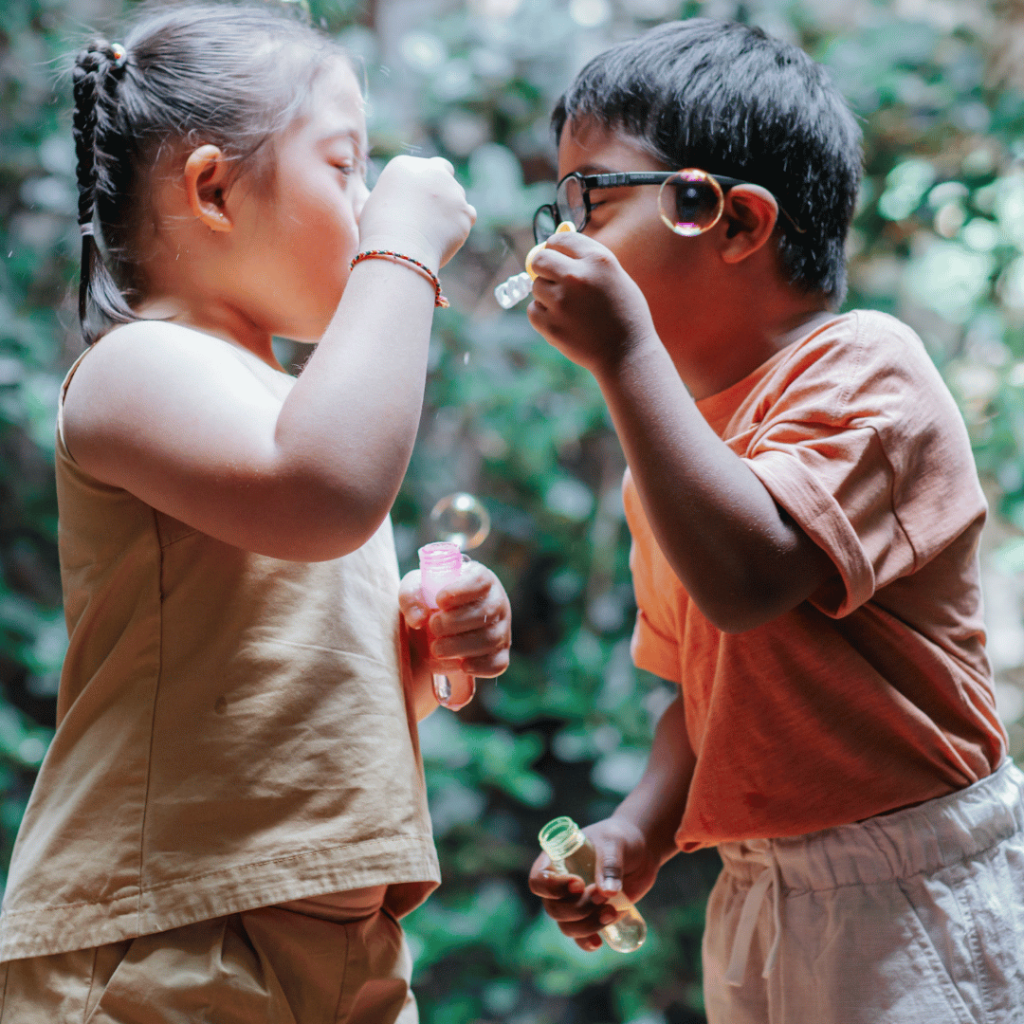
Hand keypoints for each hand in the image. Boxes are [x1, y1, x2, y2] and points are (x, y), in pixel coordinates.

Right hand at [359, 155, 475, 269]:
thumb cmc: (378, 232)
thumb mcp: (374, 205)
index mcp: (405, 165)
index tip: (417, 200)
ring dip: (450, 210)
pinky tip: (446, 237)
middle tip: (433, 212)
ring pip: (457, 197)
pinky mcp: (465, 212)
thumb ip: (391, 198)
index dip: (422, 183)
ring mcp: (452, 191)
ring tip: (433, 233)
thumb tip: (393, 204)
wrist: (398, 249)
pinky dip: (460, 225)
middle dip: (441, 189)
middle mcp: (431, 171)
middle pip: (444, 174)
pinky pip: (468, 216)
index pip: (421, 167)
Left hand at [399, 559, 510, 707]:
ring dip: (460, 647)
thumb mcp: (416, 589)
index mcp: (481, 580)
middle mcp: (497, 603)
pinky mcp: (500, 654)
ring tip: (436, 649)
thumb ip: (411, 597)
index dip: (461, 590)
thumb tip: (419, 619)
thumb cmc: (431, 600)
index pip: (480, 580)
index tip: (440, 600)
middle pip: (486, 613)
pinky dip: (477, 667)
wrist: (437, 623)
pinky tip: (458, 665)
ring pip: (491, 640)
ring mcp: (502, 630)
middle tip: (433, 627)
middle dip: (454, 623)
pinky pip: (497, 664)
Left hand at [527, 231, 657, 377]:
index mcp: (598, 260)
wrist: (627, 354)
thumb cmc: (624, 314)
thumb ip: (587, 258)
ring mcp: (562, 302)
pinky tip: (564, 322)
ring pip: (536, 287)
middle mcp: (577, 277)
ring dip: (546, 294)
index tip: (554, 252)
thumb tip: (555, 240)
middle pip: (539, 260)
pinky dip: (543, 315)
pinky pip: (534, 310)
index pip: (561, 240)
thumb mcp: (615, 277)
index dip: (554, 246)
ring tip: (568, 307)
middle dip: (542, 267)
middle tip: (551, 277)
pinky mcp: (551, 325)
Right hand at [528, 816, 659, 951]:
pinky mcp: (591, 916)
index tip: (579, 884)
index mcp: (556, 860)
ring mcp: (574, 902)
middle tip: (602, 897)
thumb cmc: (621, 839)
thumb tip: (607, 892)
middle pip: (553, 908)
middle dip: (578, 908)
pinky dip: (587, 941)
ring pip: (566, 926)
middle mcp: (560, 884)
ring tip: (612, 913)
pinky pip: (580, 936)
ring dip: (587, 925)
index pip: (539, 880)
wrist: (641, 851)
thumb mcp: (615, 844)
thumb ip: (610, 865)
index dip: (553, 888)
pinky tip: (600, 941)